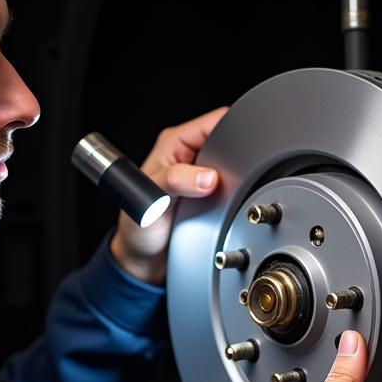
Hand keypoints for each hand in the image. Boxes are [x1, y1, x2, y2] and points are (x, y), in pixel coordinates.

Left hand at [109, 107, 227, 284]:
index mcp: (174, 143)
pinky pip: (234, 187)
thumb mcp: (151, 201)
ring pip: (234, 165)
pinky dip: (237, 194)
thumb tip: (208, 177)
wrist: (144, 260)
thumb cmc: (137, 228)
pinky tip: (232, 202)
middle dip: (239, 155)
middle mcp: (189, 155)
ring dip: (238, 178)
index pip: (215, 121)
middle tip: (236, 176)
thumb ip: (176, 182)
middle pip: (230, 141)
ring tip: (231, 192)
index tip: (244, 146)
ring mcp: (201, 175)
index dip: (234, 128)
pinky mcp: (210, 195)